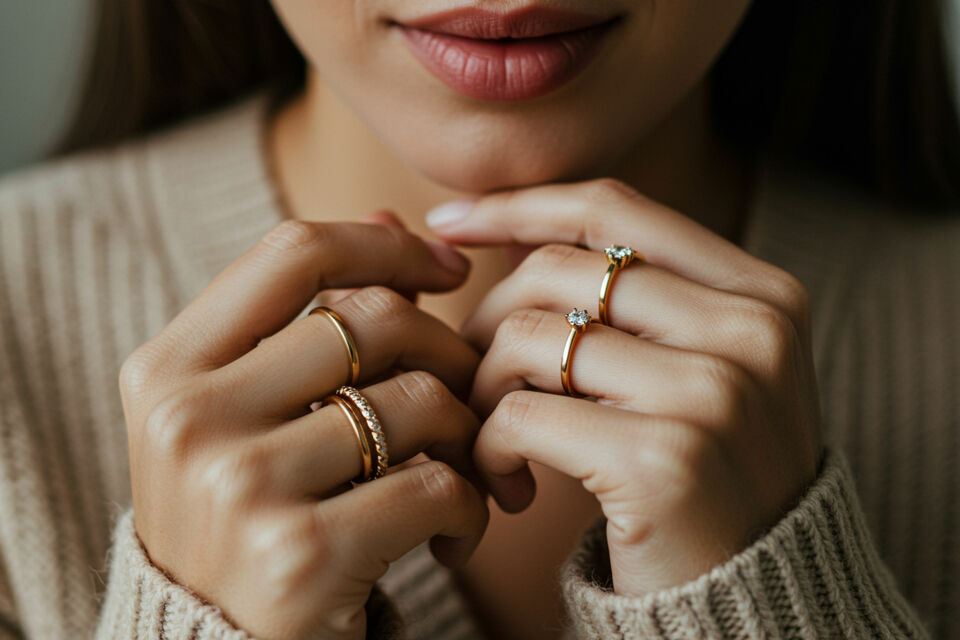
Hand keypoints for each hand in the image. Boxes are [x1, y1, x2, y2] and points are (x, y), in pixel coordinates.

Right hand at [119, 220, 487, 639]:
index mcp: (170, 367)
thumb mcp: (247, 412)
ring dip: (467, 437)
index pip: (295, 251)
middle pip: (374, 321)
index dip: (388, 246)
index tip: (450, 272)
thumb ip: (308, 312)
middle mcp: (190, 418)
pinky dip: (468, 505)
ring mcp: (239, 485)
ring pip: (418, 401)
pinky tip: (452, 533)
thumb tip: (389, 217)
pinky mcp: (299, 553)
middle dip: (450, 353)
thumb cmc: (248, 517)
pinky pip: (435, 484)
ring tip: (463, 473)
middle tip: (469, 400)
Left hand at [430, 179, 821, 595]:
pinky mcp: (664, 460)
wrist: (751, 608)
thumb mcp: (691, 374)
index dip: (518, 206)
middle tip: (474, 381)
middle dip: (487, 321)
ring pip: (529, 336)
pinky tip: (507, 488)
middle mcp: (750, 331)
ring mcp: (713, 393)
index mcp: (761, 295)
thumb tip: (501, 233)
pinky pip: (521, 415)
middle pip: (556, 270)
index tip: (448, 222)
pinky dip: (490, 449)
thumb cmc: (704, 484)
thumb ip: (626, 303)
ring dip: (483, 390)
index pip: (613, 210)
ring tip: (492, 442)